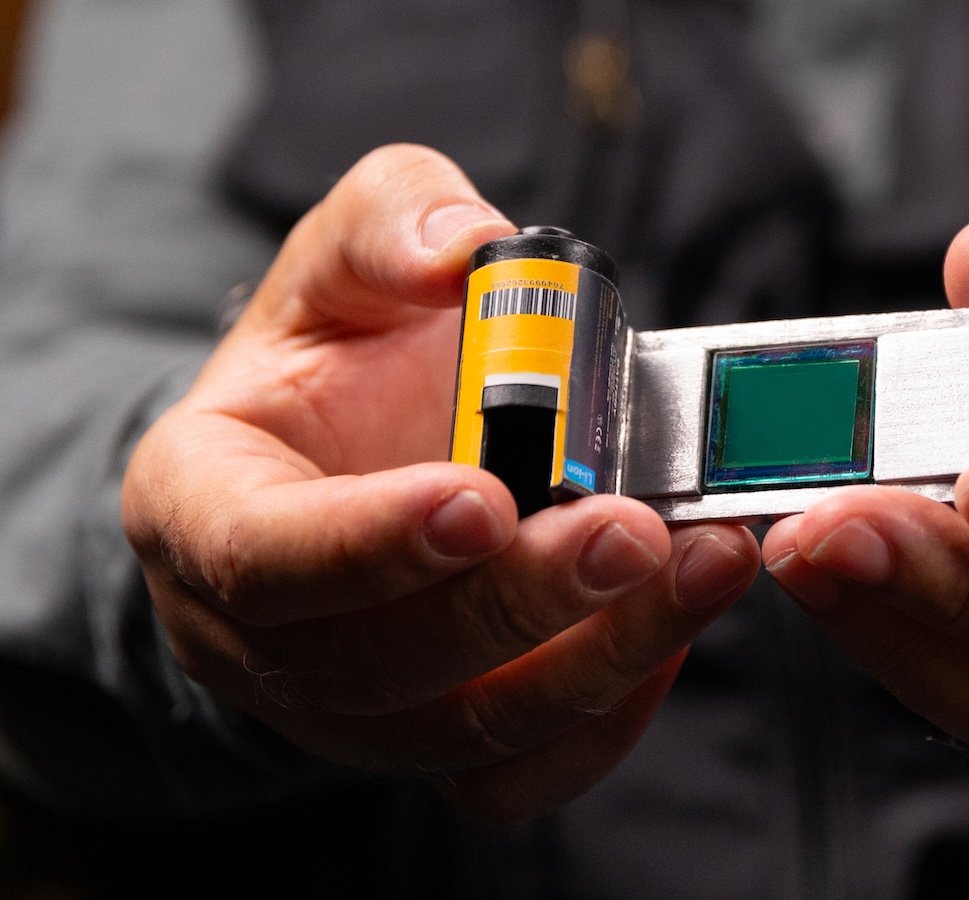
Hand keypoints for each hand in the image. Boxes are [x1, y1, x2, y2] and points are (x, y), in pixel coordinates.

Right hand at [122, 144, 758, 823]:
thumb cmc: (339, 357)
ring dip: (599, 658)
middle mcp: (259, 635)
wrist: (350, 452)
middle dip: (522, 603)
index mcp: (203, 506)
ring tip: (704, 567)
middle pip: (381, 664)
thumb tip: (467, 246)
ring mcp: (349, 709)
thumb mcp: (344, 257)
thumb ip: (393, 222)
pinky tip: (674, 631)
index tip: (486, 497)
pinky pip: (518, 774)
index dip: (370, 542)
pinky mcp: (434, 743)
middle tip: (638, 531)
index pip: (262, 554)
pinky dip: (607, 721)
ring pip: (467, 732)